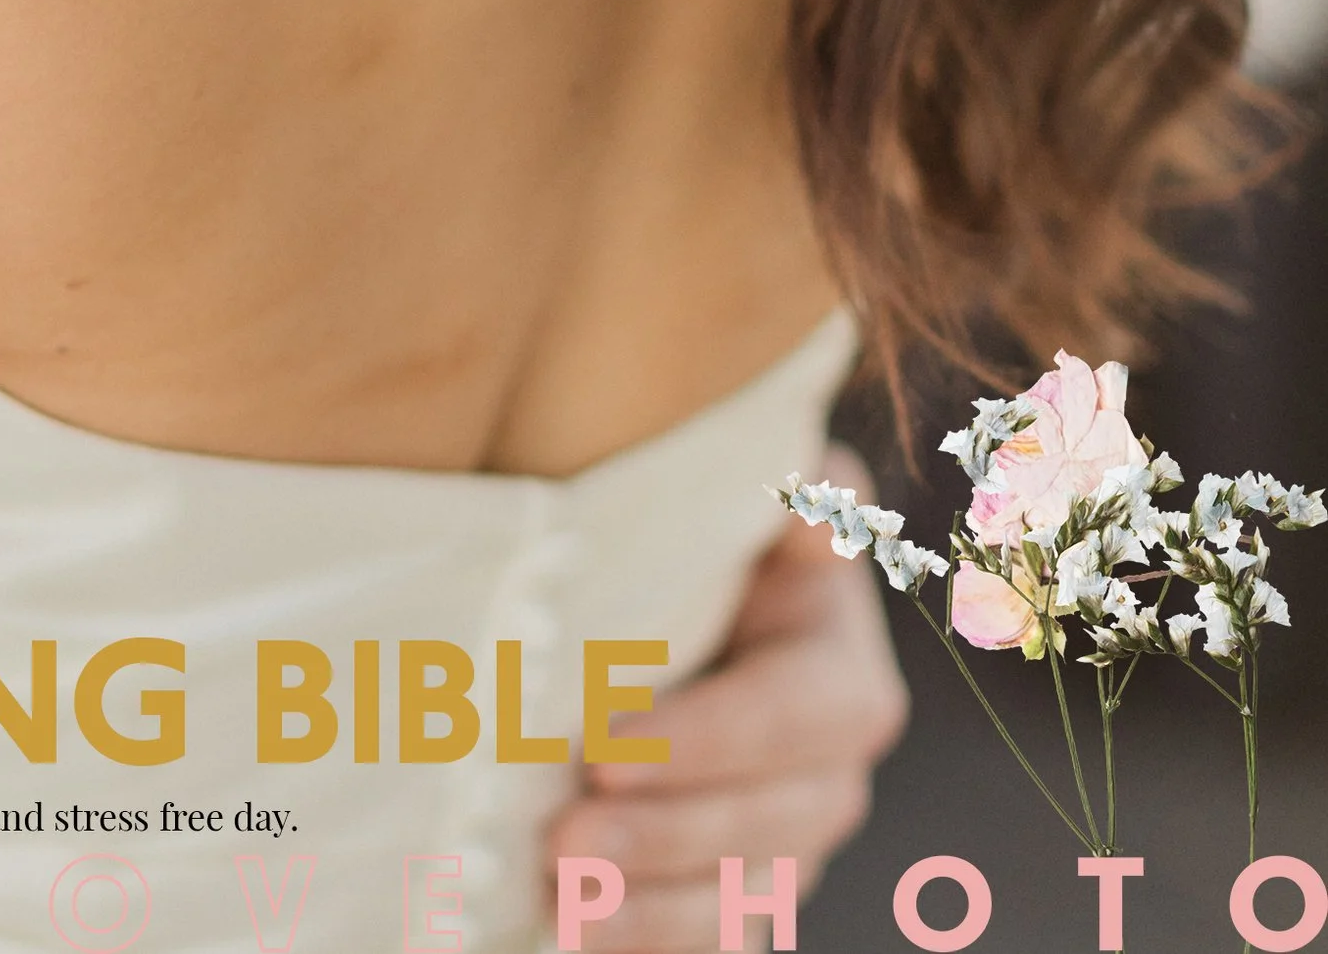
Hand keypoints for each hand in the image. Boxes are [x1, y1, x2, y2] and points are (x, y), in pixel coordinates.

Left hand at [543, 440, 908, 951]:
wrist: (675, 608)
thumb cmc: (703, 540)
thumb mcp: (749, 505)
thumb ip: (793, 492)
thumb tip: (809, 492)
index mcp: (839, 671)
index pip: (792, 717)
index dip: (708, 741)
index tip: (604, 748)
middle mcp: (827, 772)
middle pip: (766, 823)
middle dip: (665, 834)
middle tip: (566, 834)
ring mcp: (785, 845)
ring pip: (739, 899)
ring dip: (648, 908)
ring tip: (561, 898)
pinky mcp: (736, 891)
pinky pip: (710, 938)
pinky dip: (642, 943)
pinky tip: (568, 930)